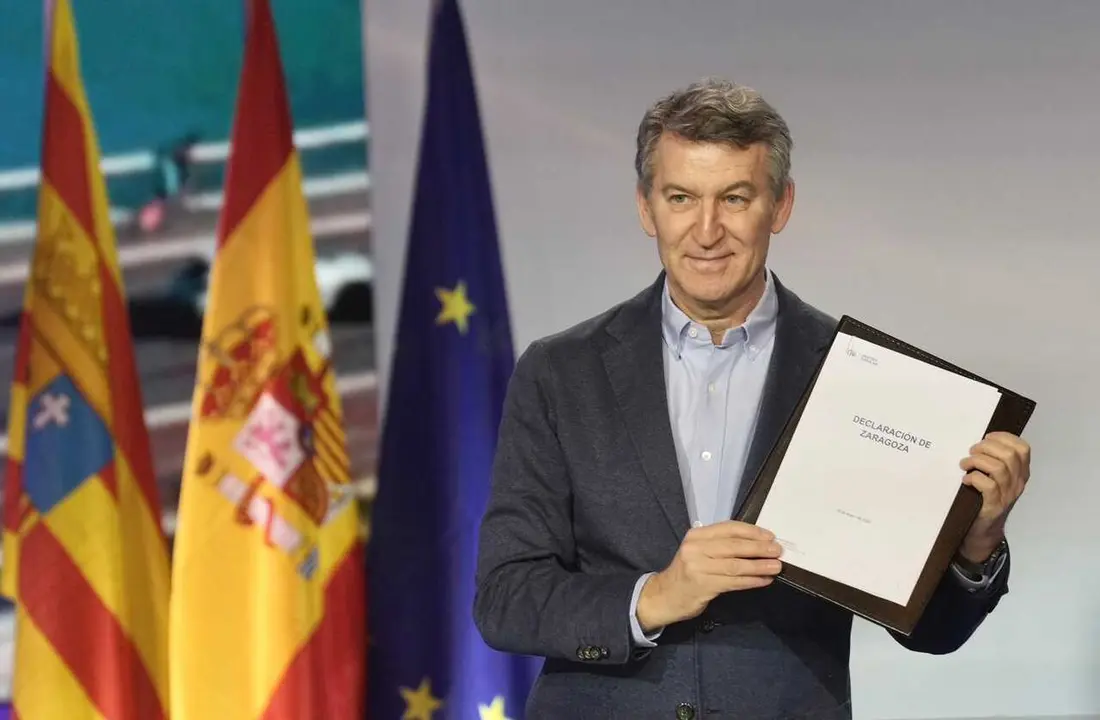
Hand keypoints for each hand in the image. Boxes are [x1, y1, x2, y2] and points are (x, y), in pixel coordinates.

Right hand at [636, 520, 782, 631]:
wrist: (665, 595)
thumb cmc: (687, 573)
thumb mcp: (698, 552)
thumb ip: (720, 545)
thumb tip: (755, 544)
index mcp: (696, 535)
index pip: (729, 528)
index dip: (752, 531)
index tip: (770, 536)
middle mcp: (695, 548)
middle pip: (734, 546)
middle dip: (759, 548)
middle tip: (778, 551)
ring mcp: (698, 567)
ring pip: (736, 565)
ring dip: (759, 566)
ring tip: (776, 567)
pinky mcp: (703, 585)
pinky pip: (733, 582)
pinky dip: (751, 581)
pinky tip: (764, 580)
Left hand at [959, 431, 1030, 561]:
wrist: (984, 529)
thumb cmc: (987, 497)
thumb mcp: (997, 478)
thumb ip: (995, 461)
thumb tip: (980, 442)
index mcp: (1021, 472)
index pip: (1023, 449)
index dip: (1005, 438)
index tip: (987, 437)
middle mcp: (1018, 482)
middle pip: (1009, 455)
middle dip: (986, 447)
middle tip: (971, 452)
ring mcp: (1007, 495)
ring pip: (998, 468)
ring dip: (976, 461)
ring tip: (965, 464)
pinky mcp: (994, 506)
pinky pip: (987, 485)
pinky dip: (974, 478)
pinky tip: (966, 480)